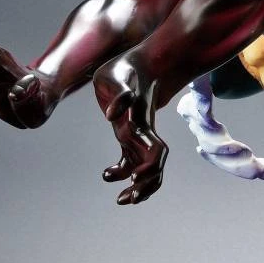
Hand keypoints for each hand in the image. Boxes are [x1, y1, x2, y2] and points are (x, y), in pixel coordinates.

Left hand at [94, 55, 168, 204]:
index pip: (155, 151)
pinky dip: (124, 171)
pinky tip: (108, 175)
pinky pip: (131, 158)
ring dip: (138, 185)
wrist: (143, 62)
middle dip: (144, 186)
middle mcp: (143, 130)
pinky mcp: (130, 131)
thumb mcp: (119, 74)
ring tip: (121, 200)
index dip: (149, 168)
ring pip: (144, 165)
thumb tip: (110, 116)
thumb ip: (120, 93)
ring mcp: (138, 132)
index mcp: (141, 121)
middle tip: (126, 200)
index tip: (134, 179)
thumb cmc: (128, 66)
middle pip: (153, 165)